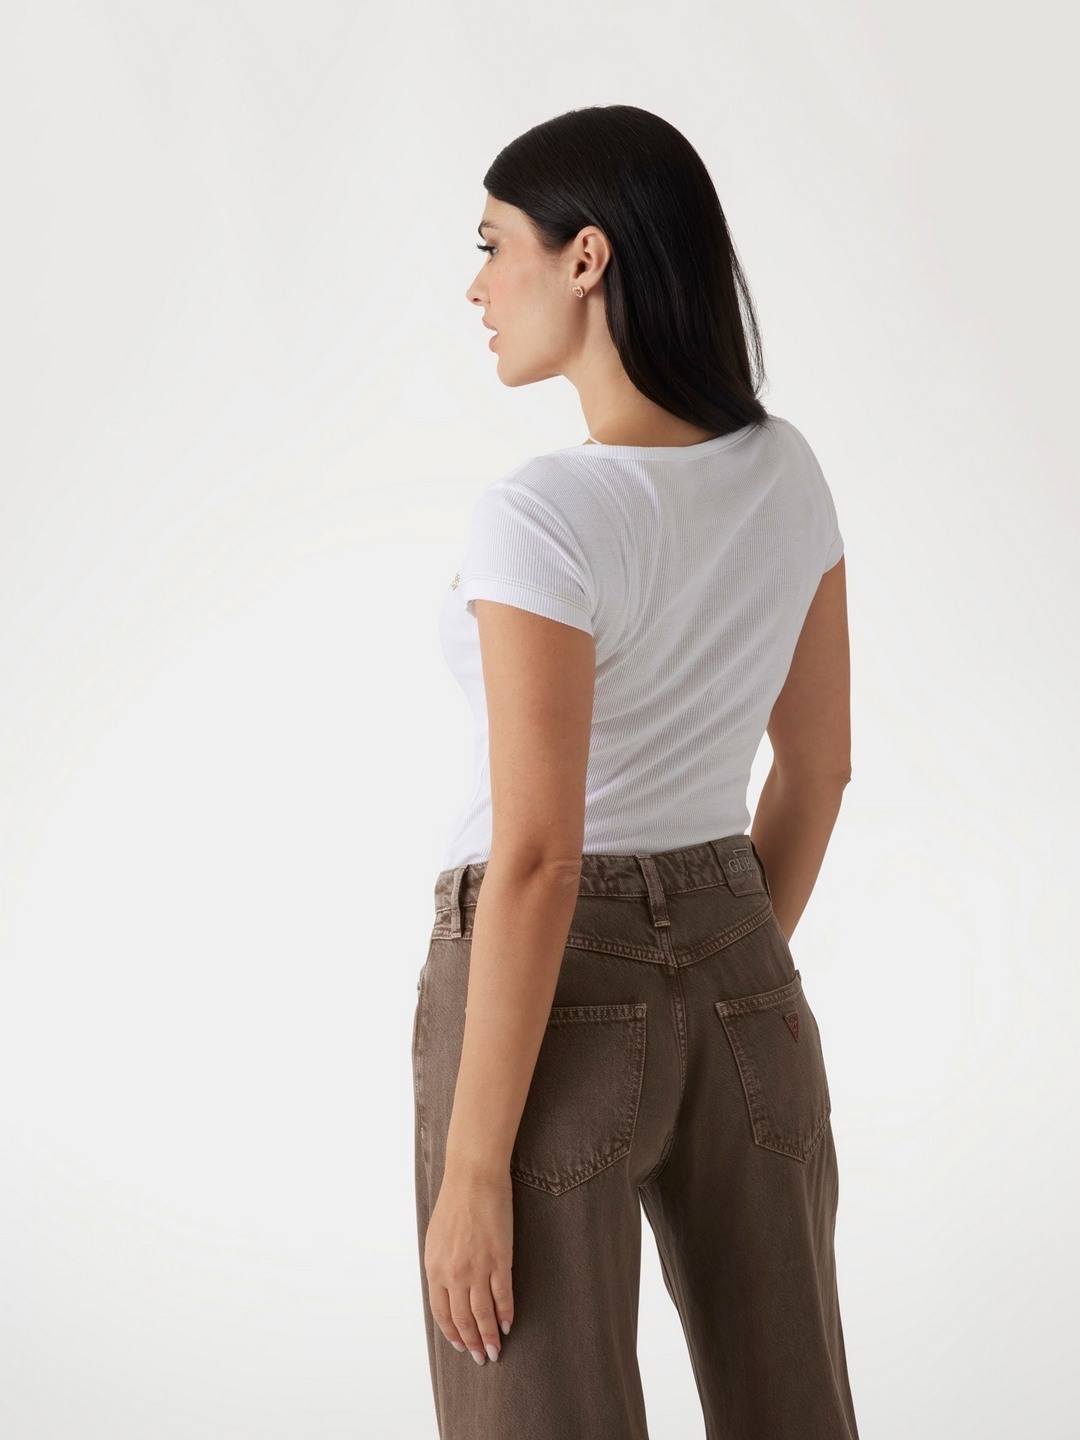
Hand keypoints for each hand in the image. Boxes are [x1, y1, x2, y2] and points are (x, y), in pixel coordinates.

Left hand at [424, 1165, 514, 1365]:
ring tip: (496, 1350)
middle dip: (473, 1343)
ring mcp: (478, 1268)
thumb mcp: (435, 1239)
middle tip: (482, 1358)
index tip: (462, 1346)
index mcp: (435, 1268)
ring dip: (490, 1336)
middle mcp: (454, 1274)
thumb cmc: (454, 1202)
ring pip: (483, 1313)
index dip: (453, 1333)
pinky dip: (506, 1313)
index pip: (442, 1313)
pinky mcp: (500, 1259)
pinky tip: (508, 1323)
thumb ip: (440, 1267)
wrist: (474, 1177)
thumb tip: (449, 1291)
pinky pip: (503, 1295)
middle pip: (463, 1319)